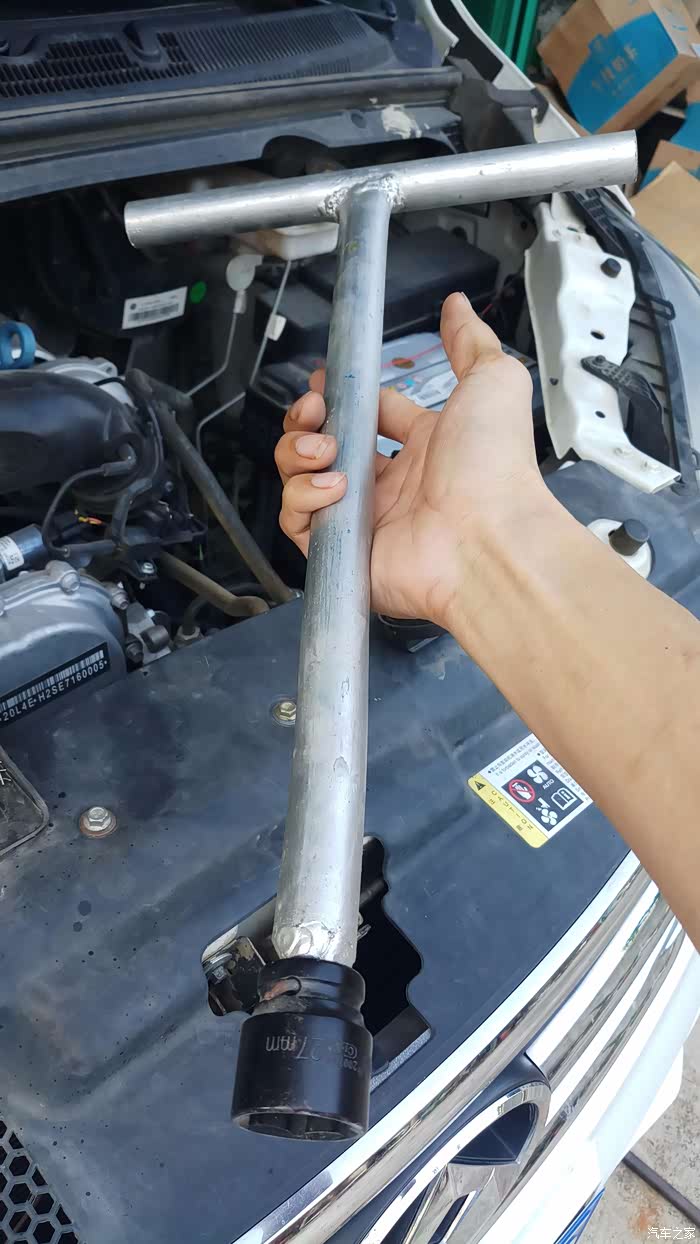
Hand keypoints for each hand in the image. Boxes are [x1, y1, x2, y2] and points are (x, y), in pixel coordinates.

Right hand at [275, 292, 546, 629]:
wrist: (489, 537)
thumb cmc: (496, 466)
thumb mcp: (492, 381)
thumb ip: (468, 341)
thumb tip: (457, 305)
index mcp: (425, 446)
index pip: (369, 414)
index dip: (340, 395)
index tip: (322, 379)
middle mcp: (393, 484)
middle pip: (324, 445)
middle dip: (306, 420)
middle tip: (314, 410)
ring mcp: (365, 518)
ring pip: (302, 480)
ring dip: (298, 454)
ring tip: (325, 449)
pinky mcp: (344, 551)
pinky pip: (299, 522)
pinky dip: (304, 498)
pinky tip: (333, 486)